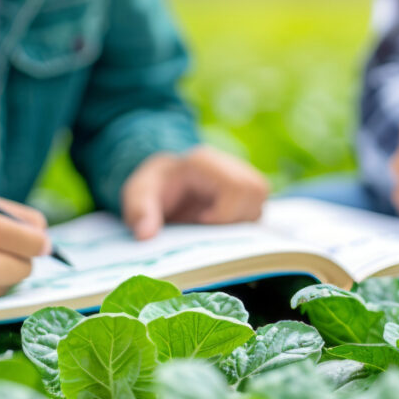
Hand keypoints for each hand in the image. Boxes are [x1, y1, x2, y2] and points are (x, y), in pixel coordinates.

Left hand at [122, 146, 269, 239]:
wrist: (163, 181)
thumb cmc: (153, 186)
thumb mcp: (138, 195)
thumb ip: (140, 212)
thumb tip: (146, 236)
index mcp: (206, 163)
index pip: (237, 187)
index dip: (225, 213)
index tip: (201, 222)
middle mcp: (230, 166)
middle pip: (256, 194)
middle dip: (235, 220)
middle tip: (206, 227)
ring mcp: (243, 180)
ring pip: (260, 205)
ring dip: (239, 225)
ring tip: (210, 228)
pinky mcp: (248, 195)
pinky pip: (257, 213)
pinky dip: (241, 227)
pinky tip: (218, 230)